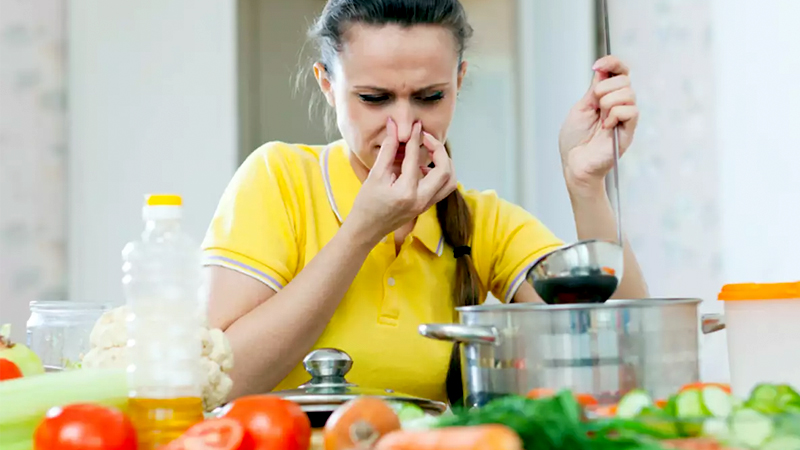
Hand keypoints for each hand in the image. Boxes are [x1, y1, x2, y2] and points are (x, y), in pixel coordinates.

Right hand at [347, 118, 456, 243]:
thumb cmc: (366, 204)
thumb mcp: (375, 175)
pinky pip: (443, 188)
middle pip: (444, 170)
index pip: (416, 159)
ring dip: (443, 163)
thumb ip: (388, 150)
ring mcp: (426, 205)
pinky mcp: (426, 207)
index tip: (416, 126)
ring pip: (449, 181)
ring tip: (428, 152)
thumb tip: (394, 127)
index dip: (416, 138)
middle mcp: (421, 200)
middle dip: (438, 149)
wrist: (366, 230)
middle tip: (425, 138)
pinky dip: (439, 174)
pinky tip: (423, 167)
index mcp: (406, 192)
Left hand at [558, 55, 638, 196]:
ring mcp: (625, 118)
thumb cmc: (575, 140)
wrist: (575, 164)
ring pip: (628, 93)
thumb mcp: (580, 108)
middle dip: (604, 88)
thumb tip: (602, 69)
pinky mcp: (629, 131)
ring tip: (600, 117)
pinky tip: (606, 126)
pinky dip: (615, 115)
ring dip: (608, 102)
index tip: (597, 66)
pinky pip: (631, 111)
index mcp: (606, 97)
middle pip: (624, 80)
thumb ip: (593, 90)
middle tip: (594, 104)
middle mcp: (619, 105)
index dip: (612, 63)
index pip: (620, 72)